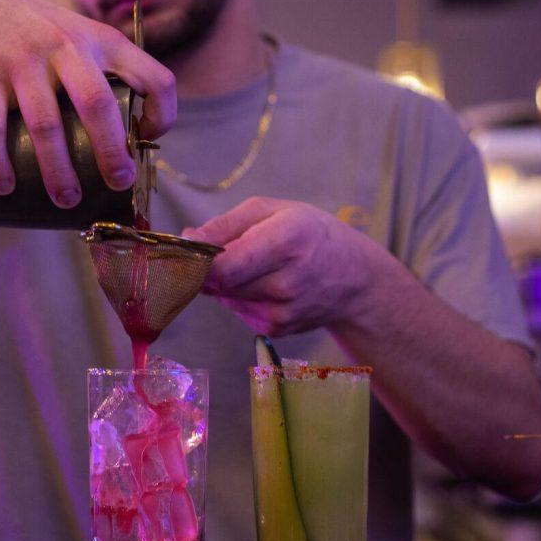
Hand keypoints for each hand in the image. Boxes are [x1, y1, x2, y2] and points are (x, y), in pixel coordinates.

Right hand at [0, 0, 175, 201]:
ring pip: (46, 124)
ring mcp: (22, 61)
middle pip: (97, 104)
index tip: (147, 140)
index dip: (161, 113)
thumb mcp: (77, 33)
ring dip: (57, 170)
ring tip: (67, 199)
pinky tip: (5, 186)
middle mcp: (65, 46)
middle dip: (111, 152)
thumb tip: (122, 138)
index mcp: (100, 40)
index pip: (152, 76)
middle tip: (117, 183)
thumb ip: (100, 72)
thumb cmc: (32, 27)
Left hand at [183, 196, 372, 336]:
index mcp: (286, 240)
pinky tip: (265, 284)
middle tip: (221, 251)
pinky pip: (237, 310)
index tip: (188, 251)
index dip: (197, 262)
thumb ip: (224, 225)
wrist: (355, 278)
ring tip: (254, 264)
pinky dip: (239, 296)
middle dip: (208, 268)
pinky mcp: (276, 329)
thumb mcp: (271, 211)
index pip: (223, 266)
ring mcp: (282, 311)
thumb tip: (186, 240)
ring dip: (225, 282)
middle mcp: (286, 281)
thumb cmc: (310, 233)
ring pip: (225, 297)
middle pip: (219, 282)